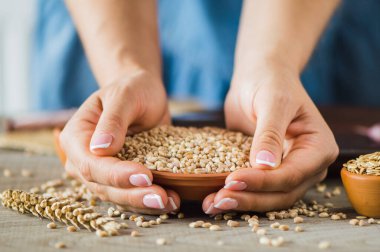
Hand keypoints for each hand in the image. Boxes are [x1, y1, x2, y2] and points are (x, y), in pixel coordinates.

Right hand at [60, 70, 179, 213]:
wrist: (143, 93)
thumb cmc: (132, 89)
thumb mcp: (124, 96)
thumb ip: (113, 120)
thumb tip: (100, 148)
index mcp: (76, 137)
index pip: (91, 164)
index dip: (116, 174)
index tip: (144, 176)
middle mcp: (84, 159)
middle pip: (103, 186)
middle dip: (132, 194)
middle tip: (161, 197)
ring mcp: (102, 172)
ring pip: (118, 195)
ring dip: (143, 202)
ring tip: (170, 202)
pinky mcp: (121, 178)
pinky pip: (132, 194)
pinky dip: (149, 200)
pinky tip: (171, 201)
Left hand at [203, 66, 338, 213]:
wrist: (259, 77)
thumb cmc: (271, 82)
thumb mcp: (273, 102)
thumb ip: (269, 134)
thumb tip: (265, 166)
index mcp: (318, 148)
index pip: (292, 174)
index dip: (262, 182)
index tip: (233, 180)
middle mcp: (306, 165)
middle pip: (281, 193)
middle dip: (250, 198)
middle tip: (219, 199)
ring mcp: (287, 171)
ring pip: (267, 197)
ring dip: (241, 202)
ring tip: (212, 204)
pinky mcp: (266, 172)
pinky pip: (254, 188)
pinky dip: (236, 194)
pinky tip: (213, 197)